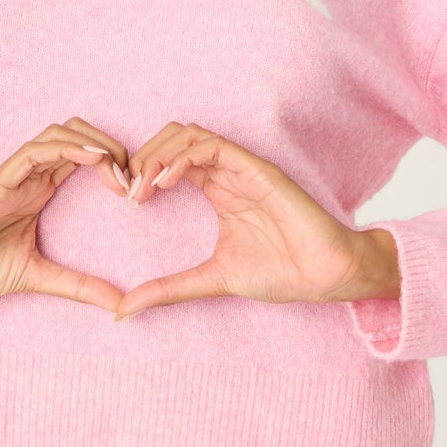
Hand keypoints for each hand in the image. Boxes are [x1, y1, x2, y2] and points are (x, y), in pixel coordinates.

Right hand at [0, 118, 133, 313]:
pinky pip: (34, 152)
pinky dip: (65, 148)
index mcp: (40, 191)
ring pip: (59, 134)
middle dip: (112, 147)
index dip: (117, 165)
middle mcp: (30, 177)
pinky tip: (91, 159)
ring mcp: (14, 176)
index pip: (85, 158)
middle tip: (134, 180)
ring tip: (118, 169)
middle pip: (78, 135)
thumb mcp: (37, 277)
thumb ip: (78, 285)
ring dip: (94, 144)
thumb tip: (121, 303)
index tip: (139, 193)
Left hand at [112, 122, 370, 320]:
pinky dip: (183, 157)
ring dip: (158, 155)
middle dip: (143, 158)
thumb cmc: (280, 272)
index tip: (124, 200)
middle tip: (126, 190)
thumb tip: (122, 311)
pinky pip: (213, 147)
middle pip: (172, 139)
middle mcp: (227, 173)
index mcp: (216, 189)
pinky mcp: (258, 169)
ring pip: (189, 135)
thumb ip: (168, 289)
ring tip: (142, 186)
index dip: (140, 172)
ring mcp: (242, 168)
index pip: (168, 161)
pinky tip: (165, 182)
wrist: (325, 276)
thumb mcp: (210, 279)